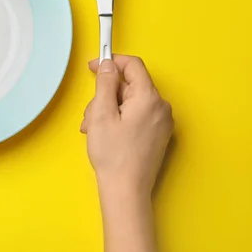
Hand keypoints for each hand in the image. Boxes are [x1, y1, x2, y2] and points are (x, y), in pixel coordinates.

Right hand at [82, 55, 173, 195]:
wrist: (126, 190)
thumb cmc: (112, 153)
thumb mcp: (101, 113)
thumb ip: (105, 84)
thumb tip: (109, 64)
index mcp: (149, 98)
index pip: (133, 65)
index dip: (111, 62)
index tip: (93, 67)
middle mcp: (161, 107)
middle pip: (129, 85)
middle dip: (106, 94)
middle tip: (89, 114)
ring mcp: (162, 122)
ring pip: (130, 101)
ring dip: (109, 109)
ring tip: (94, 129)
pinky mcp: (159, 134)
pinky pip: (137, 115)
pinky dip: (119, 118)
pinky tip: (106, 134)